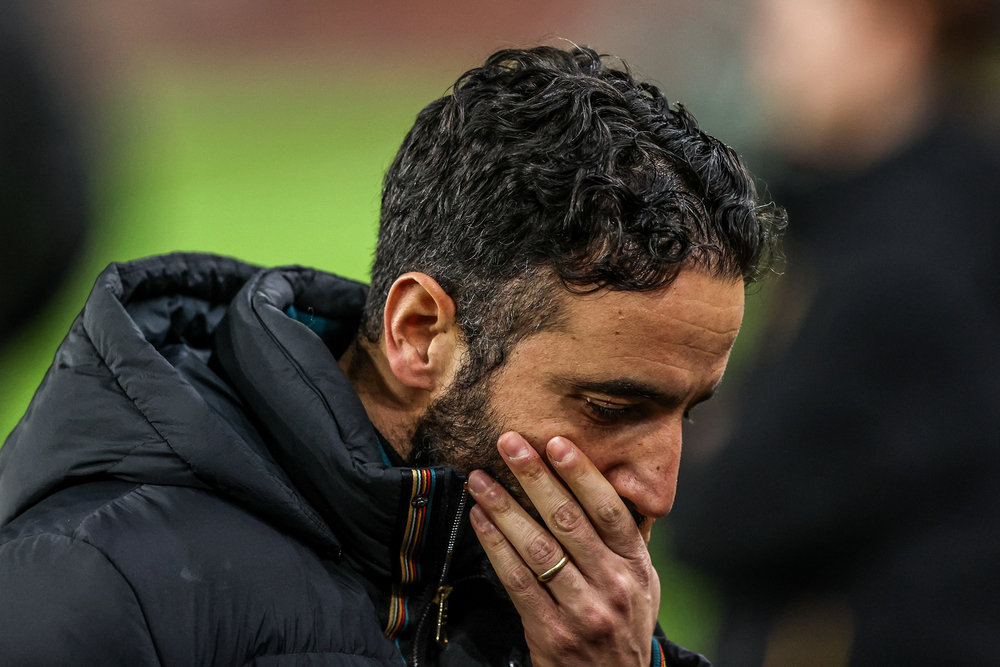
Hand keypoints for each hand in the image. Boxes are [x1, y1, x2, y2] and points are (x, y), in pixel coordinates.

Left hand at [467, 431, 660, 666]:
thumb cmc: (626, 625)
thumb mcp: (644, 583)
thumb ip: (627, 539)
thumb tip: (613, 483)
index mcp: (636, 566)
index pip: (609, 510)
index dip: (582, 474)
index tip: (556, 443)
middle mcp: (613, 585)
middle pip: (569, 520)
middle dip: (534, 477)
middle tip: (509, 444)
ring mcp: (582, 611)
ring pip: (538, 548)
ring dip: (504, 508)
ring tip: (481, 479)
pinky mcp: (550, 632)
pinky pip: (517, 581)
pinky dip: (495, 546)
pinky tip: (479, 520)